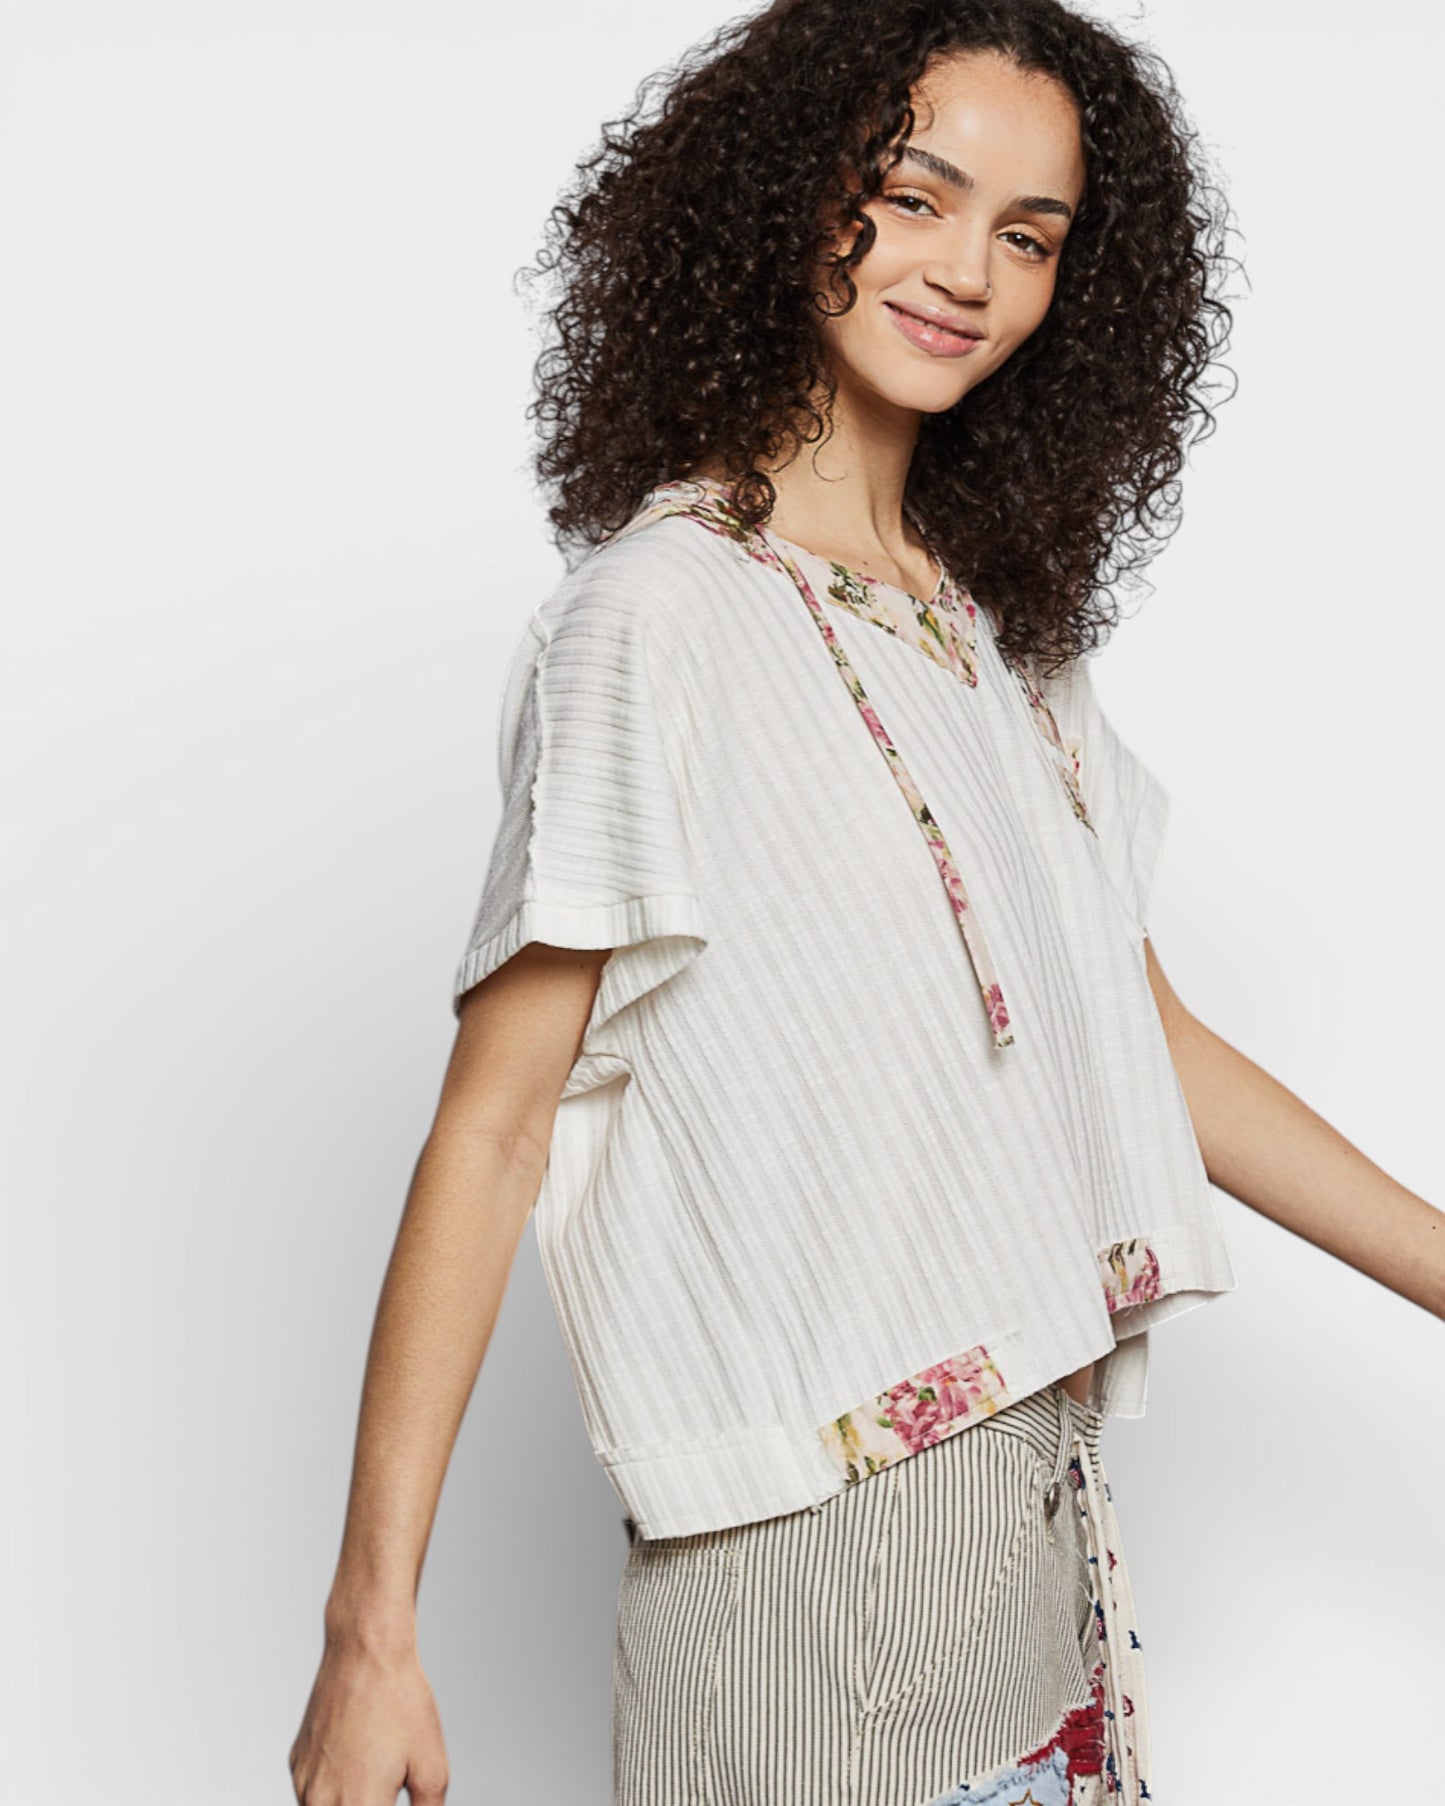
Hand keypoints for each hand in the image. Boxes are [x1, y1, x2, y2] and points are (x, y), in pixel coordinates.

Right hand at [289, 1627, 447, 1805]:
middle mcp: (320, 1802)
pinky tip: (357, 1765)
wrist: (365, 1650)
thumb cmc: (401, 1702)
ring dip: (350, 1803)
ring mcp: (303, 1783)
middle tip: (385, 1791)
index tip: (391, 1801)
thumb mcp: (432, 1767)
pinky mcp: (296, 1763)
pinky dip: (333, 1793)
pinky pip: (312, 1796)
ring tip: (374, 1773)